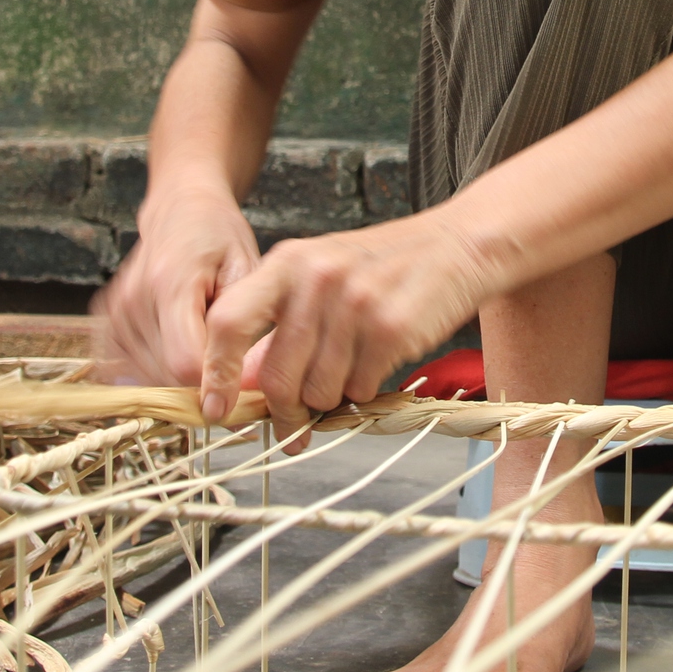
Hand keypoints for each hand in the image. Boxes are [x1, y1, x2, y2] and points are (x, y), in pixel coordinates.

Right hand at [92, 184, 261, 389]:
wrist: (181, 210)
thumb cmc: (221, 238)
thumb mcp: (247, 271)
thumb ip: (241, 324)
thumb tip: (238, 380)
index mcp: (172, 283)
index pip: (184, 363)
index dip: (213, 382)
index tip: (236, 382)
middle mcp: (134, 298)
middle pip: (163, 375)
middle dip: (197, 383)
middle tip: (224, 363)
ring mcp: (115, 310)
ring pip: (145, 377)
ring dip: (175, 376)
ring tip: (200, 346)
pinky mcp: (106, 320)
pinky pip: (126, 368)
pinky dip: (153, 369)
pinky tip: (175, 347)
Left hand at [199, 209, 495, 436]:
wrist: (457, 246)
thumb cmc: (383, 266)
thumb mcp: (320, 272)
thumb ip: (280, 320)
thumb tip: (245, 383)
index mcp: (287, 262)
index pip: (228, 321)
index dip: (216, 371)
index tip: (216, 408)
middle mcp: (315, 278)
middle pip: (275, 374)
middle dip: (284, 412)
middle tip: (294, 426)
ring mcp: (353, 302)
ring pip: (318, 390)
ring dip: (331, 399)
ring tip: (348, 376)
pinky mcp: (390, 328)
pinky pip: (359, 388)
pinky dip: (365, 390)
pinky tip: (377, 364)